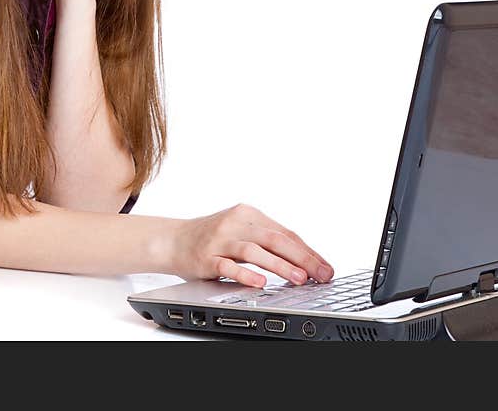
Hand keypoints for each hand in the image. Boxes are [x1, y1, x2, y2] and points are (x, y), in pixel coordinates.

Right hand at [165, 203, 334, 286]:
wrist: (172, 239)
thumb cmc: (210, 237)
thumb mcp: (239, 230)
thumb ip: (265, 240)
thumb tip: (303, 260)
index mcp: (247, 214)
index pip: (284, 233)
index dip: (308, 251)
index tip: (325, 267)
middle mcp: (235, 223)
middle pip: (274, 239)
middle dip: (302, 258)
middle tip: (321, 274)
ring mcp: (220, 240)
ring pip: (254, 252)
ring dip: (280, 266)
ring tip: (299, 279)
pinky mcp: (206, 257)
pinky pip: (228, 266)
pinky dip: (246, 275)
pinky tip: (260, 283)